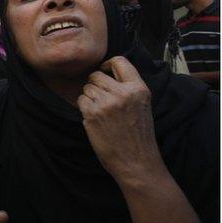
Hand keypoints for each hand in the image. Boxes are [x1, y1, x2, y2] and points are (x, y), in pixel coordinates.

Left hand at [77, 56, 163, 183]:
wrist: (136, 161)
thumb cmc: (138, 134)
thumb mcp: (142, 104)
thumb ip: (128, 88)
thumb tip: (106, 72)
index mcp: (138, 89)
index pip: (119, 61)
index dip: (107, 64)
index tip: (104, 71)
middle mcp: (122, 93)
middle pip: (96, 75)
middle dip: (94, 84)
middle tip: (101, 98)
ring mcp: (106, 104)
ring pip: (86, 88)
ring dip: (89, 97)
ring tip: (100, 111)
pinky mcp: (92, 115)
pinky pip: (80, 100)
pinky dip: (84, 107)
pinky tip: (94, 118)